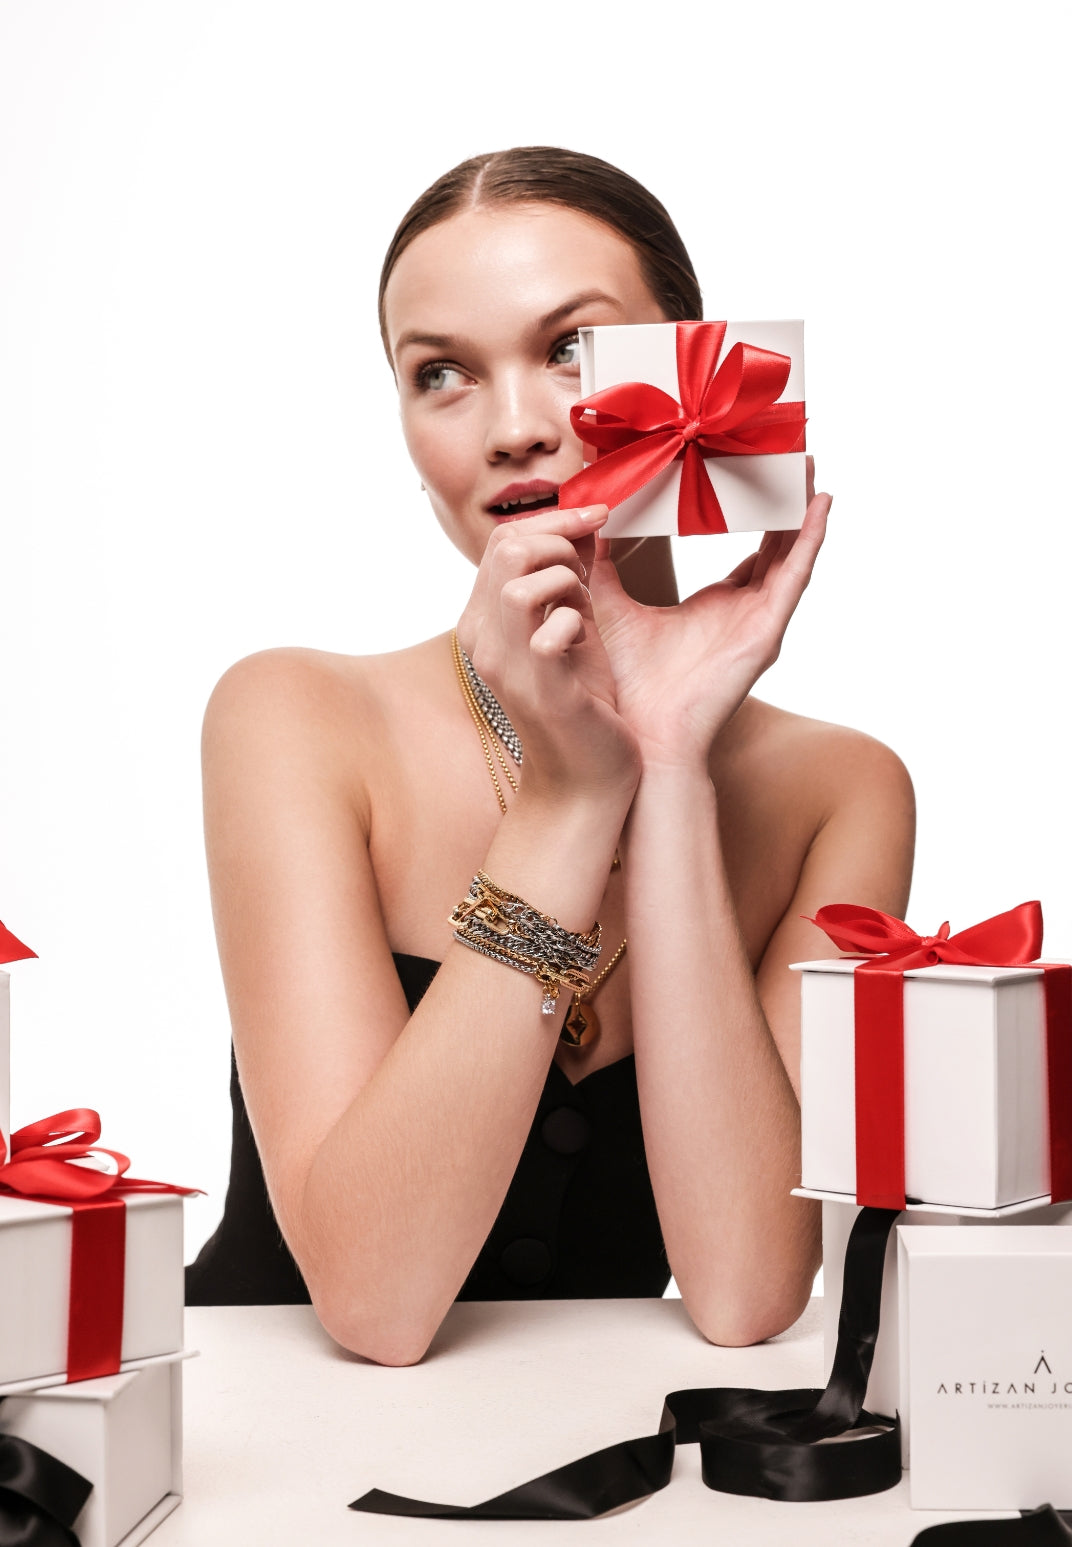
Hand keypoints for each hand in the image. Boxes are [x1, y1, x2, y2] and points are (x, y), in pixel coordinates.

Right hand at [457, 505, 641, 803]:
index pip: (503, 541)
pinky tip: (584, 638)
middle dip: (561, 538)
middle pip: (506, 548)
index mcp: (484, 621)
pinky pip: (548, 630)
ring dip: (566, 577)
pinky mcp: (540, 691)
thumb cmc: (583, 702)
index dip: (554, 519)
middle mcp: (483, 641)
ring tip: (582, 603)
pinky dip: (574, 620)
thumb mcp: (572, 626)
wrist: (585, 778)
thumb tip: (586, 525)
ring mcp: (507, 667)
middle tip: (592, 559)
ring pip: (518, 582)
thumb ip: (568, 581)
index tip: (598, 517)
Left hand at [591, 466, 830, 768]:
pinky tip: (820, 506)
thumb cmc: (629, 685)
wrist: (641, 736)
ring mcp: (760, 621)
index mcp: (716, 606)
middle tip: (789, 452)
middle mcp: (745, 611)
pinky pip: (796, 576)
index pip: (746, 549)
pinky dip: (810, 540)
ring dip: (802, 509)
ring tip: (808, 464)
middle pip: (777, 543)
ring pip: (792, 552)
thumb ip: (600, 566)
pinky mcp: (767, 632)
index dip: (752, 511)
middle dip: (784, 500)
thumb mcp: (610, 607)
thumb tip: (584, 521)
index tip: (750, 468)